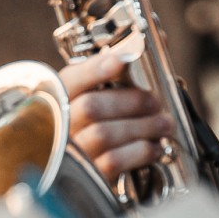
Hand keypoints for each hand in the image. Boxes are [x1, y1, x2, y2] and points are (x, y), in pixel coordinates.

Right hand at [62, 53, 174, 185]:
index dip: (94, 70)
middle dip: (131, 103)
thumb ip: (116, 72)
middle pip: (91, 107)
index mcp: (54, 100)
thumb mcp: (93, 97)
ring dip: (142, 127)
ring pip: (105, 134)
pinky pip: (114, 161)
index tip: (121, 61)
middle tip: (155, 102)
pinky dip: (140, 151)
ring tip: (164, 124)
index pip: (69, 80)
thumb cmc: (90, 128)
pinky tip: (154, 147)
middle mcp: (56, 127)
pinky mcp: (86, 178)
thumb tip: (159, 39)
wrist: (73, 177)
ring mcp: (69, 154)